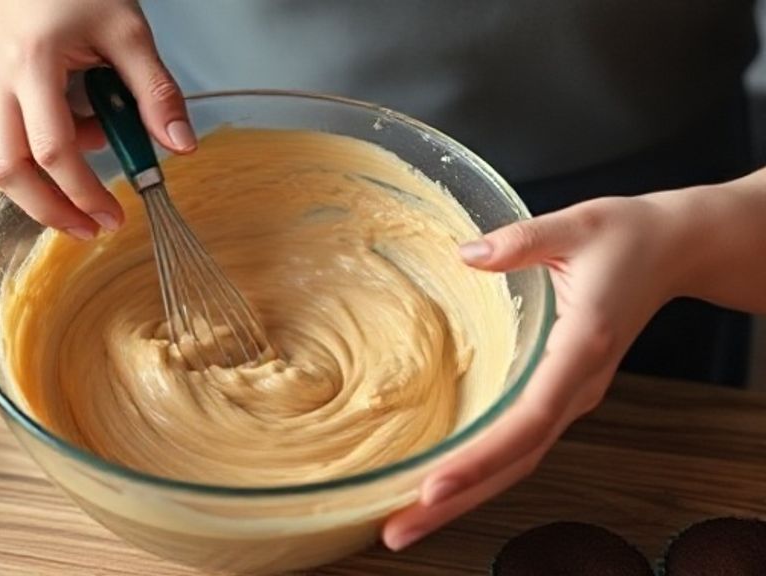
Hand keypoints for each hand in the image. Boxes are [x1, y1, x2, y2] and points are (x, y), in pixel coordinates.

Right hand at [0, 0, 193, 238]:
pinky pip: (10, 140)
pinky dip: (44, 155)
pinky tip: (84, 134)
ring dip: (44, 187)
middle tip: (91, 228)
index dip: (84, 192)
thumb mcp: (129, 31)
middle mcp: (0, 81)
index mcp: (32, 66)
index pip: (53, 151)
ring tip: (94, 180)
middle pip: (7, 171)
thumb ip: (156, 91)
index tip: (116, 215)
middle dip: (49, 210)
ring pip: (1, 161)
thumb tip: (181, 147)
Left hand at [382, 193, 692, 549]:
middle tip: (398, 530)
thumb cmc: (628, 237)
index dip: (481, 457)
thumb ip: (522, 240)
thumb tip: (467, 255)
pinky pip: (519, 443)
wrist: (672, 251)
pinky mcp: (559, 394)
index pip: (529, 418)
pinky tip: (443, 485)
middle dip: (459, 500)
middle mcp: (578, 386)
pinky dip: (481, 470)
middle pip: (517, 460)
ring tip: (407, 522)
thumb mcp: (578, 225)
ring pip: (517, 460)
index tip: (433, 485)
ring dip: (465, 496)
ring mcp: (571, 396)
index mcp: (583, 349)